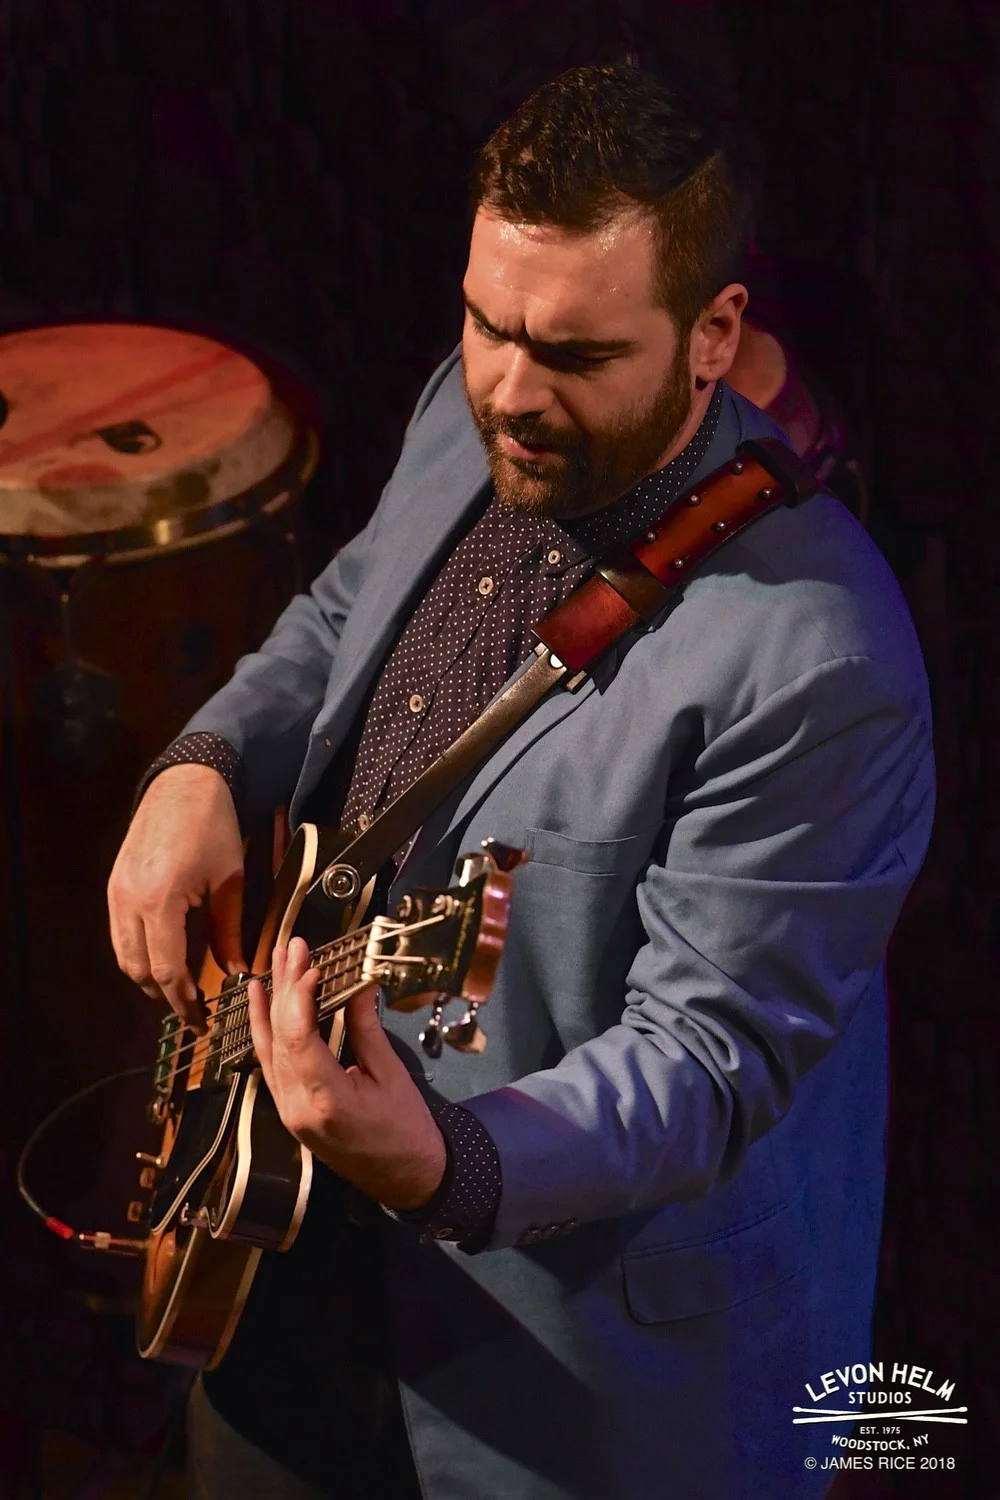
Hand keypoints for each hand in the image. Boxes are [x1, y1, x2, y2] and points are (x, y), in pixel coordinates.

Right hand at [108, 764, 247, 1031]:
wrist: (184, 783)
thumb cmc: (213, 825)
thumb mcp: (230, 880)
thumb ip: (229, 929)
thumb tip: (236, 969)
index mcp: (161, 901)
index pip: (167, 971)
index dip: (185, 1001)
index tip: (202, 1019)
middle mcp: (130, 901)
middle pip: (140, 970)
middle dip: (165, 996)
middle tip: (193, 1011)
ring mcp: (117, 893)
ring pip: (125, 955)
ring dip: (148, 978)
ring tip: (180, 990)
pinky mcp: (114, 885)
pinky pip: (121, 933)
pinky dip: (139, 953)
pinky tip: (164, 957)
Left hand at [248, 937, 446, 1210]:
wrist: (406, 1178)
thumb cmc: (407, 1129)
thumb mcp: (391, 1075)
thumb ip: (366, 1029)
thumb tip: (358, 983)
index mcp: (327, 1100)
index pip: (298, 1038)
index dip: (299, 996)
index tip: (310, 962)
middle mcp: (297, 1107)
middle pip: (279, 1038)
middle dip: (284, 988)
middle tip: (291, 947)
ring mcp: (288, 1111)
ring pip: (267, 1050)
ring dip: (269, 1004)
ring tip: (271, 965)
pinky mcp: (289, 1110)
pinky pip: (271, 1065)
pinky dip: (266, 1031)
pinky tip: (263, 1005)